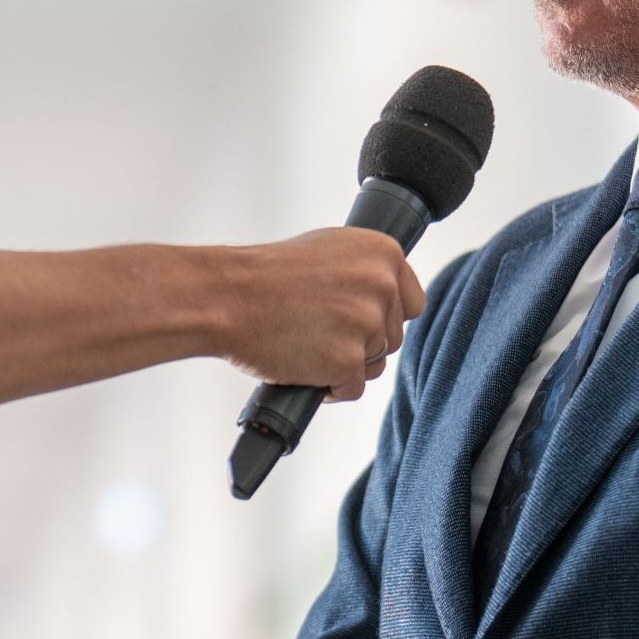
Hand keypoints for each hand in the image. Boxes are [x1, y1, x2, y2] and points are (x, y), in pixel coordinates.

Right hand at [216, 230, 423, 402]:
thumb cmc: (267, 275)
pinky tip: (302, 364)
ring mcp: (366, 323)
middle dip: (360, 342)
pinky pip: (352, 388)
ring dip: (344, 364)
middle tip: (318, 330)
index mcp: (383, 252)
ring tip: (307, 344)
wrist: (227, 296)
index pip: (412, 303)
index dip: (382, 317)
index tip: (355, 319)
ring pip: (374, 364)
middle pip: (392, 337)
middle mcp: (382, 285)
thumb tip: (387, 296)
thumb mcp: (328, 250)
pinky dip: (329, 386)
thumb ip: (365, 270)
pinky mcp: (347, 360)